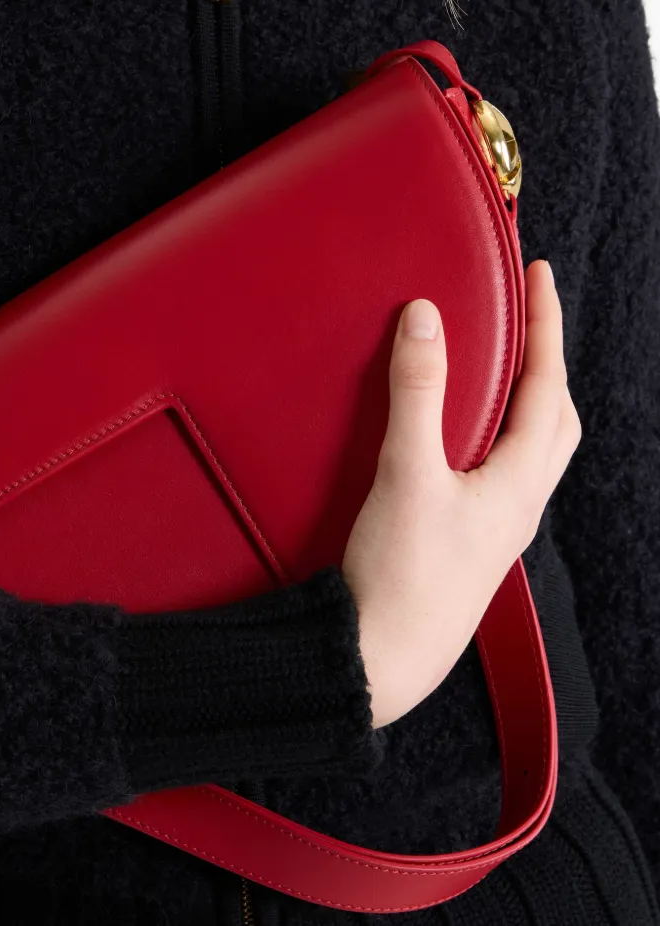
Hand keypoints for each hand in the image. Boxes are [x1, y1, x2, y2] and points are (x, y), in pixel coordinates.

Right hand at [341, 259, 581, 728]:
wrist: (382, 660)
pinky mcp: (467, 538)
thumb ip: (418, 392)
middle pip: (555, 418)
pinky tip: (455, 432)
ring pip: (530, 447)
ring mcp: (496, 524)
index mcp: (519, 481)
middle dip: (546, 361)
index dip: (546, 325)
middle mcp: (518, 501)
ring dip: (524, 397)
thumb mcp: (407, 473)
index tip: (541, 275)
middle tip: (526, 318)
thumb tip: (425, 319)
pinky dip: (491, 431)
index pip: (547, 385)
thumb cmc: (403, 578)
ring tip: (496, 363)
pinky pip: (499, 468)